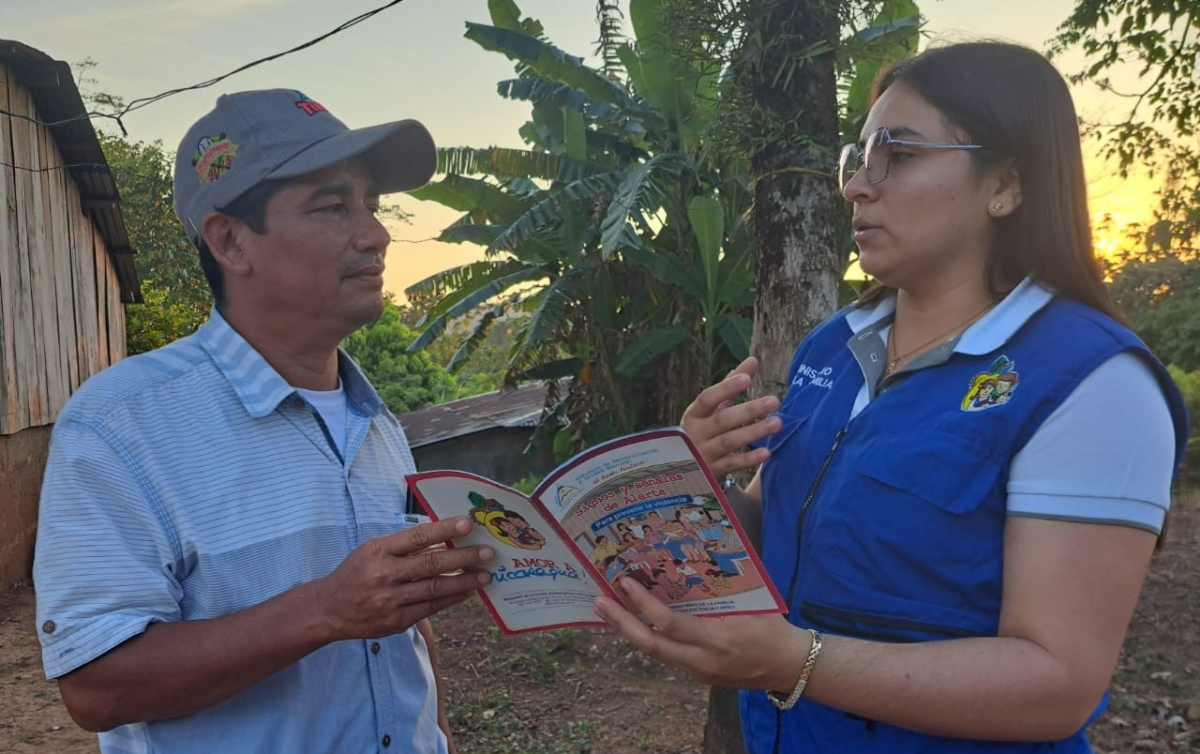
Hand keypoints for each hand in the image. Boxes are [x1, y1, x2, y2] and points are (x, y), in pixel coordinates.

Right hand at [313, 517, 492, 639]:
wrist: (329, 609)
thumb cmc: (357, 572)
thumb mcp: (374, 550)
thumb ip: (406, 546)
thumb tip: (445, 540)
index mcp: (378, 550)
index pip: (417, 537)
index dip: (445, 529)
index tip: (468, 523)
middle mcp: (384, 575)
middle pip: (431, 564)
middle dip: (464, 558)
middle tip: (488, 553)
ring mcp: (390, 601)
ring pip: (435, 590)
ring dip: (464, 582)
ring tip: (485, 576)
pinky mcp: (396, 622)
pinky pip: (430, 609)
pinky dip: (451, 599)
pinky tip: (467, 592)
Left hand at [593, 579, 810, 692]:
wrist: (790, 665)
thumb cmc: (771, 626)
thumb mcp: (748, 603)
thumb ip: (717, 589)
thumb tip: (684, 561)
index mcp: (716, 639)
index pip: (667, 624)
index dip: (642, 604)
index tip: (624, 584)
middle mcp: (702, 661)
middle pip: (649, 645)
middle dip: (620, 622)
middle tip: (598, 601)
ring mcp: (699, 673)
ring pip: (654, 653)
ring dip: (629, 631)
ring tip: (608, 610)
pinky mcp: (699, 677)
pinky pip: (667, 656)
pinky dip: (648, 638)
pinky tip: (635, 623)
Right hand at [682, 357, 781, 476]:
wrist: (680, 471)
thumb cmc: (702, 431)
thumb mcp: (710, 410)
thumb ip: (730, 386)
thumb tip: (752, 360)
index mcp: (694, 414)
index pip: (707, 398)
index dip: (726, 388)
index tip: (747, 378)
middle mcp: (696, 433)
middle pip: (723, 420)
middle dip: (749, 410)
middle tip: (775, 401)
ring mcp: (703, 454)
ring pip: (729, 441)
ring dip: (754, 432)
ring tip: (777, 423)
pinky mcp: (711, 472)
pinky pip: (731, 465)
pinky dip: (748, 459)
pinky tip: (766, 452)